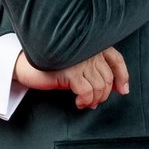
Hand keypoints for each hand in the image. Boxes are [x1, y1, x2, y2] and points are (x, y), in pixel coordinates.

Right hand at [14, 47, 129, 109]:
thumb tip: (112, 89)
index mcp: (91, 45)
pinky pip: (87, 92)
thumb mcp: (75, 63)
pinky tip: (78, 102)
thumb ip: (92, 69)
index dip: (123, 76)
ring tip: (85, 103)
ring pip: (99, 87)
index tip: (123, 90)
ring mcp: (79, 60)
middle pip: (108, 77)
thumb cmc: (50, 63)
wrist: (24, 63)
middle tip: (95, 102)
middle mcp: (87, 50)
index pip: (116, 59)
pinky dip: (85, 101)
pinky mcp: (70, 72)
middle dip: (104, 94)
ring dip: (94, 100)